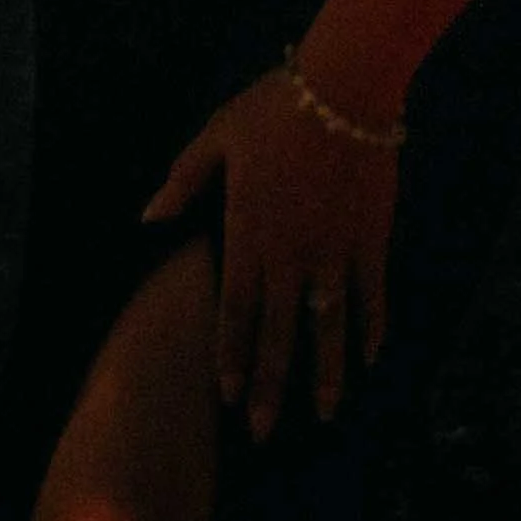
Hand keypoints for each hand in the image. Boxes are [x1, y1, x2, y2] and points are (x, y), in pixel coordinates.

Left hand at [145, 69, 397, 437]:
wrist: (344, 88)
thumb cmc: (273, 109)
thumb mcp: (215, 137)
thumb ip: (184, 182)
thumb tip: (148, 218)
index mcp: (249, 233)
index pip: (236, 310)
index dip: (232, 355)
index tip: (228, 397)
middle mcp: (291, 254)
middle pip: (279, 332)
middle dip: (271, 384)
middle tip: (266, 432)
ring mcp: (335, 252)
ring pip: (329, 326)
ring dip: (327, 371)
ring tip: (328, 413)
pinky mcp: (371, 240)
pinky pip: (372, 294)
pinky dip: (373, 326)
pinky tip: (371, 356)